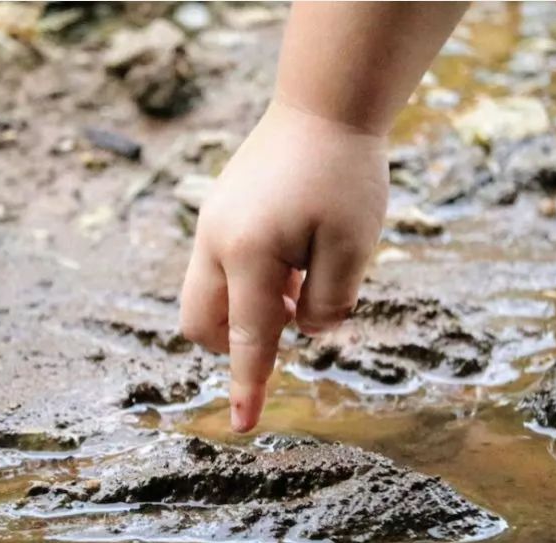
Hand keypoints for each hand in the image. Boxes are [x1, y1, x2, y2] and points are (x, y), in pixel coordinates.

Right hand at [180, 101, 387, 431]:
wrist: (324, 104)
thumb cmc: (345, 174)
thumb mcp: (353, 248)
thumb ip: (328, 304)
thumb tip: (303, 330)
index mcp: (249, 255)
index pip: (248, 339)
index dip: (248, 386)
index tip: (241, 426)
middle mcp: (215, 243)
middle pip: (202, 324)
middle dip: (237, 343)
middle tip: (295, 315)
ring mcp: (210, 225)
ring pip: (206, 297)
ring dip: (246, 309)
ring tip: (300, 275)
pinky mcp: (217, 212)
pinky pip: (218, 267)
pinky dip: (248, 282)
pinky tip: (292, 252)